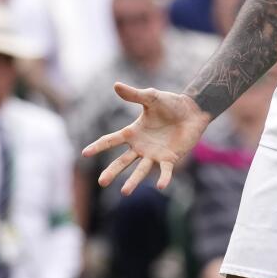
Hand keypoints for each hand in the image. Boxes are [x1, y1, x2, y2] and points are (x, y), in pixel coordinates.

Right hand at [83, 84, 210, 195]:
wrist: (192, 110)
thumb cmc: (170, 103)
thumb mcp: (151, 97)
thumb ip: (134, 94)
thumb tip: (116, 85)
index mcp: (133, 132)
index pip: (111, 140)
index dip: (98, 146)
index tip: (84, 153)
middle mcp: (141, 146)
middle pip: (123, 161)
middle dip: (112, 171)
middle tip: (101, 183)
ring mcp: (154, 154)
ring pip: (141, 170)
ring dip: (133, 181)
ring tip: (125, 192)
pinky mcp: (170, 158)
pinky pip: (165, 171)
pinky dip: (163, 178)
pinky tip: (160, 186)